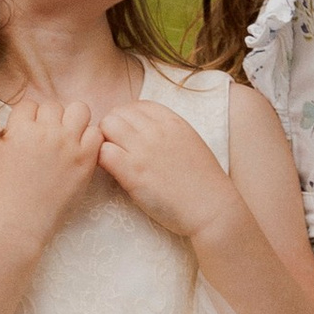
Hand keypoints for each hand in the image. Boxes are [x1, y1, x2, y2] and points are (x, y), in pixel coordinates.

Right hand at [0, 97, 104, 244]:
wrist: (19, 219)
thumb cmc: (2, 191)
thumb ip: (7, 133)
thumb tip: (19, 124)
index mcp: (20, 129)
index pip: (29, 105)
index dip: (29, 117)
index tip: (30, 131)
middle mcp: (46, 132)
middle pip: (54, 106)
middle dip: (51, 118)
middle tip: (49, 137)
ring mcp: (68, 144)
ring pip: (80, 110)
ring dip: (74, 121)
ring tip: (68, 138)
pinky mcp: (85, 159)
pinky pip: (96, 133)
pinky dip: (90, 139)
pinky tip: (81, 151)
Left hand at [94, 100, 232, 243]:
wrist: (211, 207)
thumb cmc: (204, 181)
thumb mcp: (190, 143)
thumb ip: (168, 132)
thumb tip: (145, 131)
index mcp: (173, 121)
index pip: (136, 106)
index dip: (127, 119)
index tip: (129, 136)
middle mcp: (156, 130)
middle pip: (117, 113)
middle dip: (112, 129)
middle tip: (117, 149)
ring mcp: (143, 149)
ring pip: (106, 127)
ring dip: (104, 142)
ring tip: (113, 160)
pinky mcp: (133, 172)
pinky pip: (103, 152)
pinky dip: (102, 160)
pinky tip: (113, 172)